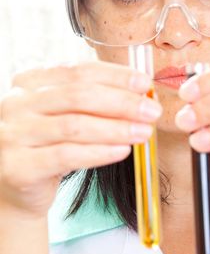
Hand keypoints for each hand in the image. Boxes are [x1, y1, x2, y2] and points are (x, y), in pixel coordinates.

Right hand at [0, 62, 161, 216]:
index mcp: (31, 82)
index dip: (115, 76)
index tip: (145, 83)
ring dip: (117, 128)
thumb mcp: (67, 114)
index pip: (79, 71)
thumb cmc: (50, 143)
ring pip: (75, 125)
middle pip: (79, 95)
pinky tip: (123, 151)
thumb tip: (140, 94)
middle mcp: (17, 102)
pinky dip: (100, 152)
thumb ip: (95, 101)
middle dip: (122, 102)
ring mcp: (13, 133)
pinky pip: (67, 155)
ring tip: (144, 132)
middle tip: (152, 111)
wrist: (16, 183)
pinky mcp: (17, 165)